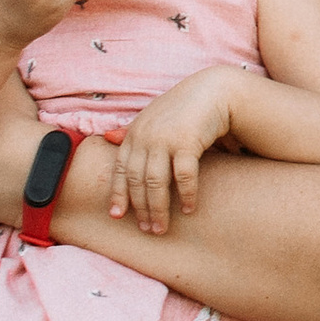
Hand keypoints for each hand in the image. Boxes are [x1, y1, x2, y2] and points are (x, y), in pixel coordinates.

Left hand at [112, 70, 238, 232]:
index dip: (118, 194)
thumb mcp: (151, 116)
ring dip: (158, 209)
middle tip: (147, 229)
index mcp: (134, 133)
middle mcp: (145, 137)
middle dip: (140, 208)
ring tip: (161, 228)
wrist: (212, 91)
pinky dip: (186, 195)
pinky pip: (184, 176)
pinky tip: (188, 209)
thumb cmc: (182, 107)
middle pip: (137, 181)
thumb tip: (107, 138)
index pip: (120, 169)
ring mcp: (165, 140)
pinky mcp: (187, 143)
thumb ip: (130, 130)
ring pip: (156, 183)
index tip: (117, 216)